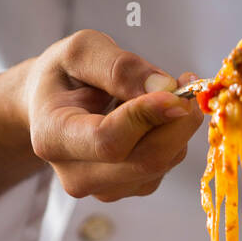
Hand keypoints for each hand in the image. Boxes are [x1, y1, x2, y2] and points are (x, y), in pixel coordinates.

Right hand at [0, 30, 202, 200]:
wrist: (52, 106)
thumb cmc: (64, 74)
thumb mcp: (82, 51)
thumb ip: (119, 67)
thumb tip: (163, 87)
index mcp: (53, 137)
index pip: (107, 140)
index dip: (146, 118)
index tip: (175, 93)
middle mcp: (76, 175)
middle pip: (144, 161)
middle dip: (177, 122)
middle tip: (189, 83)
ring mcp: (103, 189)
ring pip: (160, 164)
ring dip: (177, 126)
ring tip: (168, 90)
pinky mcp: (128, 189)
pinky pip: (165, 166)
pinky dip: (174, 137)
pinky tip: (160, 114)